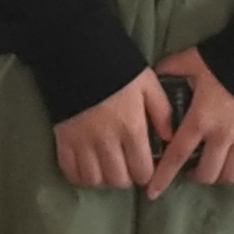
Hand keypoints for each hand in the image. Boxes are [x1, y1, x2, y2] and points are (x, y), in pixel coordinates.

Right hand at [52, 71, 170, 190]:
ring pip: (95, 180)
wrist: (77, 54)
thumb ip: (162, 112)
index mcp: (131, 128)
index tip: (145, 168)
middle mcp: (107, 141)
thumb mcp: (148, 84)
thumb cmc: (118, 68)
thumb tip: (170, 138)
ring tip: (108, 168)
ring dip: (104, 179)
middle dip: (126, 178)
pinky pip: (70, 171)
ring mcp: (82, 142)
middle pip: (118, 179)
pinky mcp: (63, 140)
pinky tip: (88, 168)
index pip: (142, 171)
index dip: (147, 174)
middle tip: (127, 168)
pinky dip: (80, 176)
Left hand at [146, 49, 233, 193]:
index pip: (177, 155)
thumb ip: (172, 68)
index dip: (163, 176)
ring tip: (216, 167)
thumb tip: (155, 73)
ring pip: (232, 175)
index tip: (152, 192)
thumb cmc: (226, 61)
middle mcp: (222, 136)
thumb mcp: (192, 60)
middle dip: (196, 177)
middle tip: (192, 169)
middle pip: (207, 173)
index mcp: (200, 119)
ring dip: (221, 176)